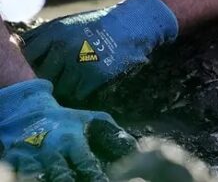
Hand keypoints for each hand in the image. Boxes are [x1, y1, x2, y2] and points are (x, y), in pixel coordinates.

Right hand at [0, 79, 135, 179]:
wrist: (28, 111)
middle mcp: (51, 150)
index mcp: (72, 140)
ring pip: (40, 179)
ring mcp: (29, 158)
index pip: (86, 164)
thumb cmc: (67, 120)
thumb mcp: (92, 120)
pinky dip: (29, 180)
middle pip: (61, 176)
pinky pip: (21, 176)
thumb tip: (135, 149)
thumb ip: (113, 134)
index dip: (95, 178)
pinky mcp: (13, 162)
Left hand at [23, 0, 177, 101]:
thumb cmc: (100, 24)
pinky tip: (87, 85)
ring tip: (74, 84)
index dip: (29, 67)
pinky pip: (78, 94)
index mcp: (53, 34)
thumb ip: (45, 38)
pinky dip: (81, 92)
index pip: (27, 58)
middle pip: (42, 76)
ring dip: (65, 89)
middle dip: (48, 81)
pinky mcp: (95, 75)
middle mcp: (62, 48)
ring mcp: (78, 62)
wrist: (134, 23)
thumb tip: (22, 52)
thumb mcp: (67, 24)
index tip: (36, 71)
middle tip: (56, 81)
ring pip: (59, 88)